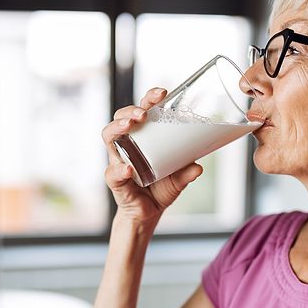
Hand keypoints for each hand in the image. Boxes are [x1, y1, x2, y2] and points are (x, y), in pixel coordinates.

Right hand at [102, 88, 202, 226]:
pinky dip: (120, 169)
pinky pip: (112, 172)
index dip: (149, 99)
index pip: (141, 111)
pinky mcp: (115, 180)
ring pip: (109, 136)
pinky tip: (129, 168)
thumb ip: (187, 172)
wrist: (148, 214)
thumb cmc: (160, 189)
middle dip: (130, 110)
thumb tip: (198, 167)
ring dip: (118, 127)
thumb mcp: (179, 179)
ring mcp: (118, 160)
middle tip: (144, 113)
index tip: (163, 93)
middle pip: (120, 117)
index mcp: (143, 138)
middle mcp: (127, 145)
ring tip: (130, 126)